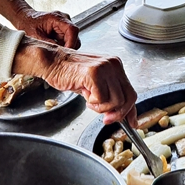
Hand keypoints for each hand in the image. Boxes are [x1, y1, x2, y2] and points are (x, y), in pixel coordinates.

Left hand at [0, 0, 79, 48]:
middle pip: (75, 37)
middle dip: (68, 47)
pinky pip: (67, 41)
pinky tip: (53, 47)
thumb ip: (48, 44)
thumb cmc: (28, 23)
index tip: (66, 53)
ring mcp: (65, 25)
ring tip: (52, 50)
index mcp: (57, 18)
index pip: (72, 30)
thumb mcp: (36, 36)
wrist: (25, 18)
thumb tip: (58, 54)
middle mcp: (64, 20)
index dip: (71, 43)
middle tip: (58, 55)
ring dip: (64, 47)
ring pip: (72, 40)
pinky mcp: (64, 30)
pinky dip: (62, 46)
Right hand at [13, 40, 136, 124]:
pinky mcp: (94, 73)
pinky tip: (84, 94)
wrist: (52, 62)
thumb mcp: (95, 85)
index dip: (132, 111)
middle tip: (105, 119)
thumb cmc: (70, 73)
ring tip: (89, 100)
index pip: (131, 92)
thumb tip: (122, 114)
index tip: (132, 122)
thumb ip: (109, 96)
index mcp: (116, 65)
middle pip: (128, 97)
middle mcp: (114, 64)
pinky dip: (92, 103)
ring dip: (101, 107)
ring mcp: (105, 67)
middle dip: (118, 113)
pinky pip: (101, 99)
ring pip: (116, 101)